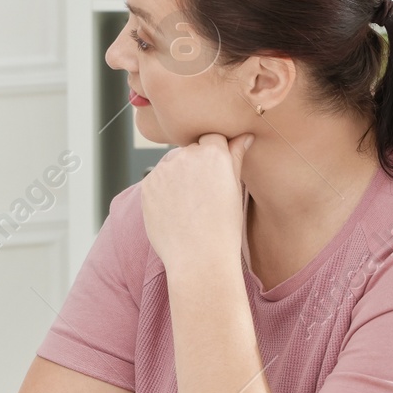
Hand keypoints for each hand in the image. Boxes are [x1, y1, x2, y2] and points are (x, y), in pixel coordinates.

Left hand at [139, 133, 253, 275]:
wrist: (199, 257)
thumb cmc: (223, 226)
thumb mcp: (235, 188)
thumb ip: (236, 156)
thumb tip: (245, 136)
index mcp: (213, 153)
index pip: (211, 137)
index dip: (214, 154)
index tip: (215, 174)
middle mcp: (186, 155)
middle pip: (190, 150)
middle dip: (195, 165)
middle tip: (202, 194)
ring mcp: (164, 169)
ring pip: (171, 164)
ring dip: (177, 176)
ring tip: (188, 205)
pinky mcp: (147, 184)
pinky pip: (156, 179)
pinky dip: (163, 190)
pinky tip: (174, 210)